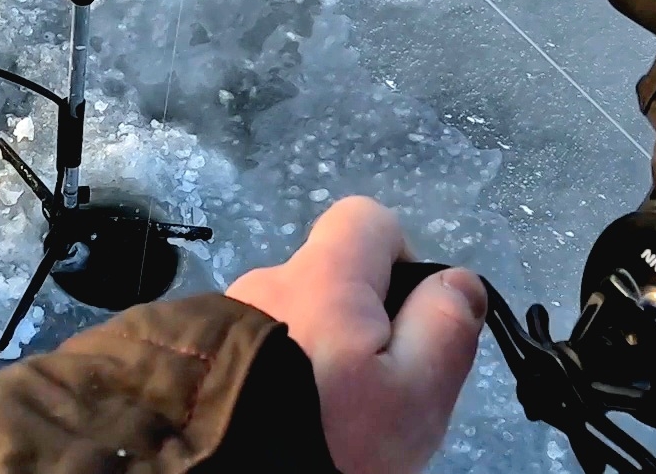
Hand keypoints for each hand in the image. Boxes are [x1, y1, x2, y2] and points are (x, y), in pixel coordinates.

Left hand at [226, 196, 486, 473]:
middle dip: (356, 328)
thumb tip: (457, 281)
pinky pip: (254, 350)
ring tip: (318, 420)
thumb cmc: (326, 434)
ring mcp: (224, 318)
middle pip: (330, 283)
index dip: (400, 263)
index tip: (404, 329)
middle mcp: (266, 281)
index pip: (367, 221)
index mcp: (322, 275)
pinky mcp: (198, 356)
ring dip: (311, 356)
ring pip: (291, 321)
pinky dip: (272, 375)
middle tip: (367, 397)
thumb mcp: (414, 394)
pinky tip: (276, 419)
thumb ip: (444, 327)